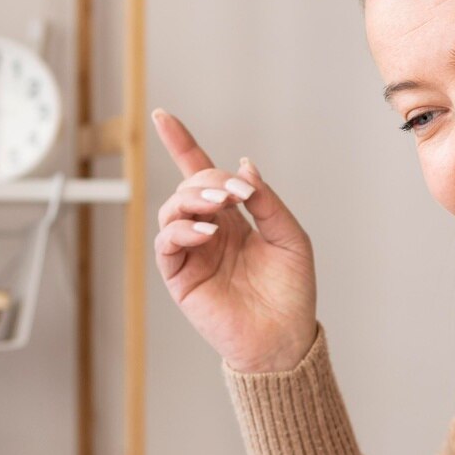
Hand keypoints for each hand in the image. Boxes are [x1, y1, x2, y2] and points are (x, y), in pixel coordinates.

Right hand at [152, 109, 317, 374]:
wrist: (284, 338)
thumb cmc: (291, 292)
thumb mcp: (290, 236)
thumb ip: (266, 200)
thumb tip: (244, 165)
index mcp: (233, 218)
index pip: (199, 174)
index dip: (181, 144)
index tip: (162, 116)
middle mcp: (208, 230)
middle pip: (190, 185)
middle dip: (209, 180)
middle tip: (236, 195)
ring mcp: (192, 252)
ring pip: (171, 208)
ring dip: (194, 199)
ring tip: (220, 209)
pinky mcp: (180, 276)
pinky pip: (167, 242)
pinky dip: (182, 229)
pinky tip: (207, 232)